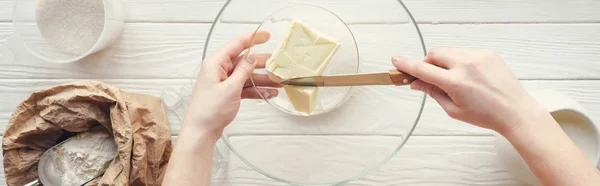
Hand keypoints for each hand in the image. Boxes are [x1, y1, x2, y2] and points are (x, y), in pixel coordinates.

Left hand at [184, 31, 280, 140]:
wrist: (201, 131)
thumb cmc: (209, 110)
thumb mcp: (231, 88)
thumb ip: (243, 70)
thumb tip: (252, 56)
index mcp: (215, 63)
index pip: (236, 45)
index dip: (252, 38)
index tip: (266, 35)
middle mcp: (218, 70)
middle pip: (244, 61)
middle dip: (262, 64)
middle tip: (278, 64)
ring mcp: (223, 82)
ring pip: (246, 75)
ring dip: (262, 79)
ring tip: (279, 82)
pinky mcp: (226, 93)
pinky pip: (244, 87)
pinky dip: (256, 90)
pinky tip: (269, 93)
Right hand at [392, 48, 543, 133]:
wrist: (514, 111)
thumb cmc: (486, 115)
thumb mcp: (453, 109)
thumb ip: (433, 92)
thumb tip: (417, 83)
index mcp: (456, 83)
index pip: (423, 69)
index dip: (407, 65)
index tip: (397, 60)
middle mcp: (466, 66)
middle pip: (434, 54)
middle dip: (428, 63)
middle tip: (430, 77)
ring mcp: (478, 57)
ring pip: (449, 51)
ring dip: (443, 61)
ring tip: (453, 78)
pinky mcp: (487, 53)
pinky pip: (464, 51)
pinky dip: (459, 61)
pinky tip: (467, 75)